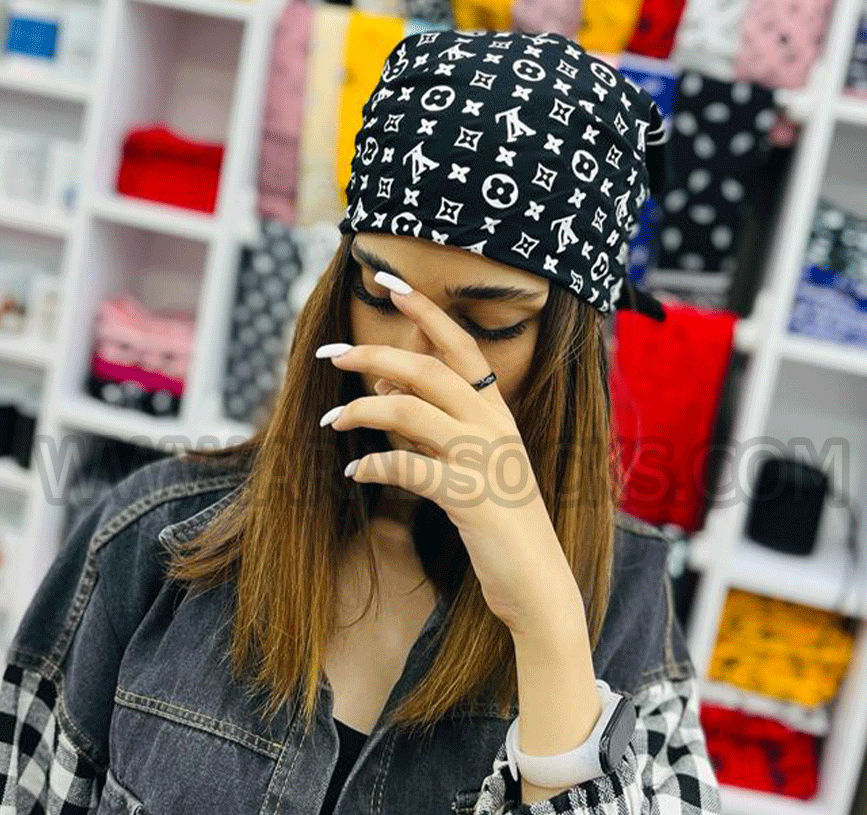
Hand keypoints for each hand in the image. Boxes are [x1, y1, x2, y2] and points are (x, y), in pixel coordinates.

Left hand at [315, 271, 582, 637]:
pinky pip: (408, 469)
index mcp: (496, 411)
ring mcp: (484, 459)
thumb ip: (435, 420)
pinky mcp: (471, 497)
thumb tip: (385, 385)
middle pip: (427, 369)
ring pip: (411, 411)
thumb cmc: (499, 518)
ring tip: (330, 418)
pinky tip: (354, 473)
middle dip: (375, 354)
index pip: (461, 346)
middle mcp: (493, 425)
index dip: (427, 313)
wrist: (536, 580)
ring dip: (363, 410)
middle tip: (332, 352)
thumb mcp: (472, 459)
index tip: (392, 285)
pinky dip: (374, 466)